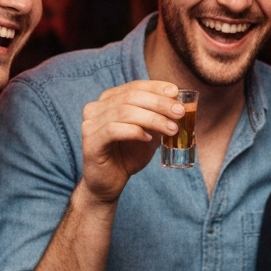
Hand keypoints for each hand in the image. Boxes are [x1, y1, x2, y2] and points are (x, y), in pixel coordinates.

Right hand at [79, 80, 187, 203]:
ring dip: (152, 119)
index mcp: (109, 100)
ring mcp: (90, 123)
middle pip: (131, 97)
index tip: (176, 92)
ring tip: (171, 128)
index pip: (134, 86)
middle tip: (179, 112)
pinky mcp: (90, 141)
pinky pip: (113, 130)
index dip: (156, 87)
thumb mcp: (149, 133)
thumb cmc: (128, 156)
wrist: (109, 183)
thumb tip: (180, 106)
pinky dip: (135, 131)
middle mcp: (96, 107)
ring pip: (124, 112)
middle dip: (159, 103)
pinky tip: (148, 138)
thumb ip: (159, 119)